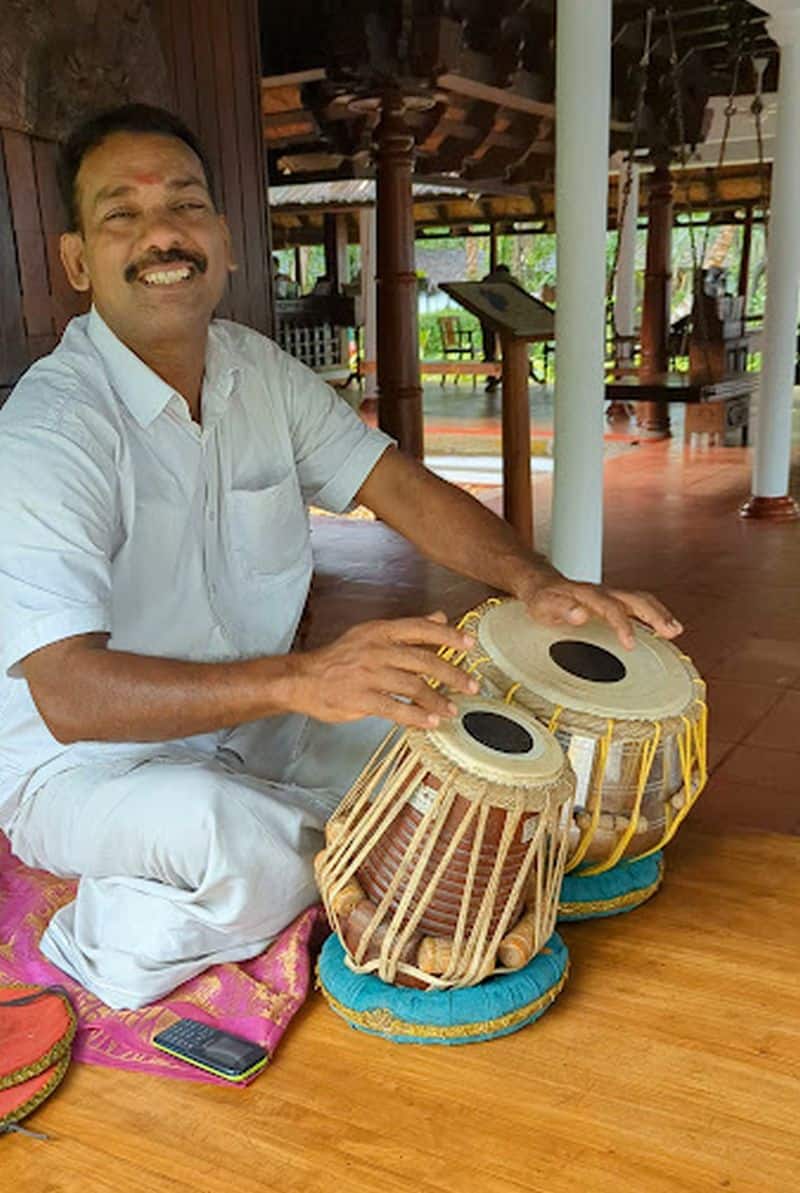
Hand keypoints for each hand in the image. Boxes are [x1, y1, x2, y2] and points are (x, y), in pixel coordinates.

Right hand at [289, 611, 478, 727]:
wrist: (303, 679)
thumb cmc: (340, 659)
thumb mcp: (372, 635)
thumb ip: (408, 630)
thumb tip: (440, 618)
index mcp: (380, 631)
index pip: (421, 628)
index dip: (449, 635)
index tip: (471, 644)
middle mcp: (376, 649)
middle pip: (424, 660)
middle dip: (453, 674)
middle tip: (472, 686)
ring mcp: (368, 674)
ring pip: (413, 686)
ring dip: (438, 700)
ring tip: (452, 710)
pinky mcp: (360, 698)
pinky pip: (395, 708)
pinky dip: (416, 717)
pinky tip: (430, 722)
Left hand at [517, 572, 681, 649]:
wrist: (541, 585)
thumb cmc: (543, 599)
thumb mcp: (544, 605)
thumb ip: (561, 609)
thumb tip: (581, 614)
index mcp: (587, 595)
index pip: (610, 608)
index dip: (622, 625)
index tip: (631, 644)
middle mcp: (602, 592)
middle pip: (634, 599)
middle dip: (654, 615)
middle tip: (671, 631)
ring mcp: (610, 595)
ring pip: (640, 600)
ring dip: (659, 614)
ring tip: (676, 630)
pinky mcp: (613, 601)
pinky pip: (637, 605)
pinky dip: (654, 614)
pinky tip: (665, 627)